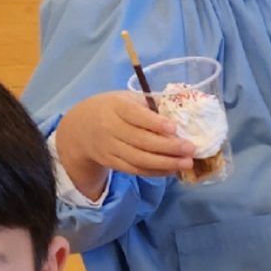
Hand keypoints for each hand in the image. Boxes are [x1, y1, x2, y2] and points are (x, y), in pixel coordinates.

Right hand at [54, 89, 193, 202]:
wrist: (80, 128)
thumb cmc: (112, 108)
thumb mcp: (126, 98)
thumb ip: (149, 104)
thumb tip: (181, 113)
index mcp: (116, 107)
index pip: (135, 115)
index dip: (155, 123)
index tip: (174, 128)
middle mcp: (110, 128)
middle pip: (140, 141)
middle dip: (168, 147)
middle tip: (191, 149)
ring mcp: (110, 148)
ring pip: (138, 159)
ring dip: (165, 163)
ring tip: (186, 163)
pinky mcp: (111, 163)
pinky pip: (134, 170)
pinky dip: (154, 171)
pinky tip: (171, 170)